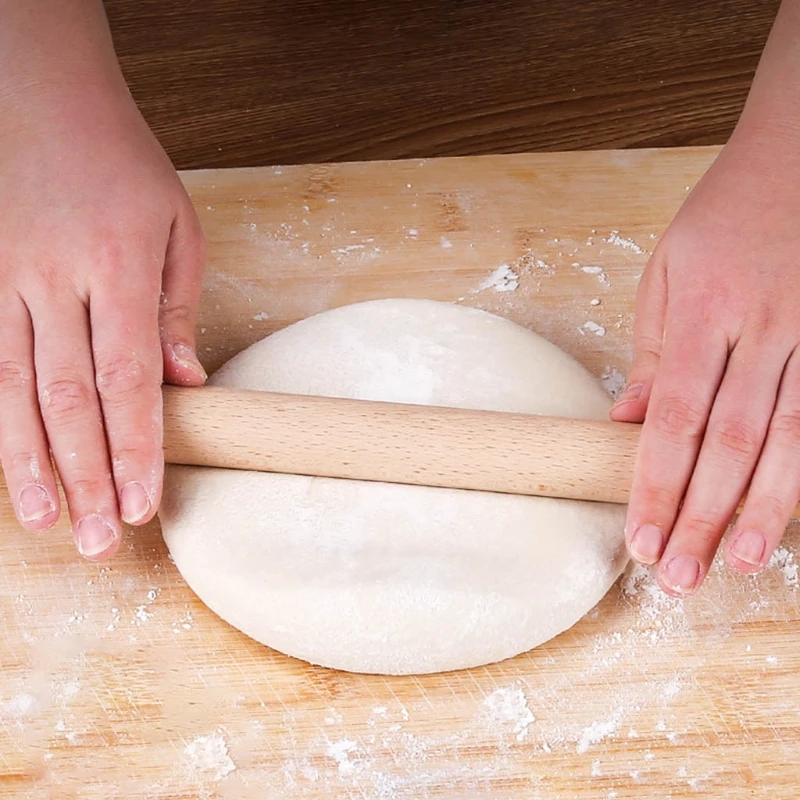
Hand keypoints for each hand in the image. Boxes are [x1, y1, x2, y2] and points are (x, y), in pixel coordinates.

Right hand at [0, 83, 205, 558]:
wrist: (45, 100)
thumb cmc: (123, 165)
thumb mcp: (176, 228)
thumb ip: (178, 310)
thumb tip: (186, 384)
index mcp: (116, 270)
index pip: (129, 381)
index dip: (137, 449)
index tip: (146, 503)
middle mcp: (54, 284)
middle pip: (71, 400)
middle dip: (88, 476)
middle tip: (102, 540)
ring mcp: (8, 285)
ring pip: (18, 392)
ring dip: (33, 465)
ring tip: (50, 523)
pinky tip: (9, 463)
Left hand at [611, 128, 799, 595]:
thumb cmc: (724, 213)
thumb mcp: (666, 269)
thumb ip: (650, 351)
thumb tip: (624, 423)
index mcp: (703, 310)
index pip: (673, 419)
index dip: (656, 485)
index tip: (641, 538)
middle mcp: (763, 327)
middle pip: (730, 442)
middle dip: (702, 515)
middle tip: (681, 576)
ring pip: (791, 438)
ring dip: (763, 508)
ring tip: (737, 562)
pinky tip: (792, 509)